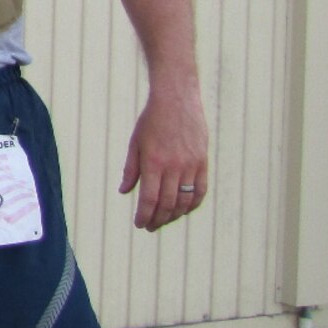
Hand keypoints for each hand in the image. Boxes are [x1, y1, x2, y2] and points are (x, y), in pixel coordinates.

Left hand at [118, 87, 208, 230]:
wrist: (177, 100)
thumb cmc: (151, 121)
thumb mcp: (135, 143)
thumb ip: (131, 170)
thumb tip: (124, 191)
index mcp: (153, 163)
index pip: (149, 199)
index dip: (144, 215)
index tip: (140, 224)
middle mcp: (173, 167)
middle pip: (167, 204)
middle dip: (158, 219)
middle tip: (150, 226)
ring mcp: (191, 165)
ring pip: (185, 201)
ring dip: (174, 215)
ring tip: (164, 220)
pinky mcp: (203, 162)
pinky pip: (200, 190)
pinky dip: (193, 204)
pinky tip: (184, 210)